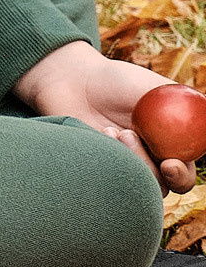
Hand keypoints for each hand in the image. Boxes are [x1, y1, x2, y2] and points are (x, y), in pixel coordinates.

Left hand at [15, 40, 196, 192]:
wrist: (73, 79)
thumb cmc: (117, 81)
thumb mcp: (159, 89)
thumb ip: (191, 108)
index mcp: (170, 146)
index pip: (184, 172)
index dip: (181, 175)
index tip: (169, 163)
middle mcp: (150, 160)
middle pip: (165, 187)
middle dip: (161, 177)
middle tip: (151, 157)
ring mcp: (124, 166)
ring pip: (139, 185)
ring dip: (131, 160)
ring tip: (116, 131)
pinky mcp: (99, 168)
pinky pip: (109, 179)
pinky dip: (108, 159)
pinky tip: (102, 134)